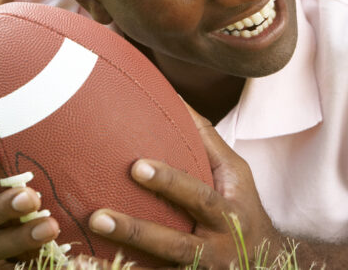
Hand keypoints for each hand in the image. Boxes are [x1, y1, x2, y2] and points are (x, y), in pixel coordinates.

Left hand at [85, 109, 286, 268]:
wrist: (266, 264)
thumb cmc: (242, 207)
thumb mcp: (235, 175)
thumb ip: (206, 140)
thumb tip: (173, 96)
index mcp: (227, 214)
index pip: (199, 197)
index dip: (170, 183)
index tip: (137, 167)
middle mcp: (215, 249)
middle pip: (174, 244)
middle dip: (136, 231)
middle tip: (97, 216)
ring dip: (120, 264)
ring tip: (80, 255)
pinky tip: (84, 269)